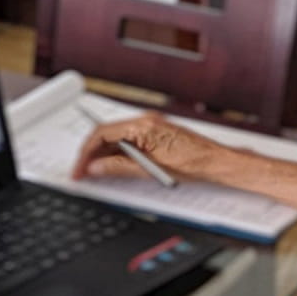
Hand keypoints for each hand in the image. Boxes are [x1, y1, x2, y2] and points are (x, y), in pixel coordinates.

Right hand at [72, 113, 226, 181]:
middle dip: (91, 154)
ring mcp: (151, 128)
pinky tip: (112, 168)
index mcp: (143, 125)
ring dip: (103, 156)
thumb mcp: (151, 170)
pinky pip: (129, 143)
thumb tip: (96, 168)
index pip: (102, 133)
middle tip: (82, 173)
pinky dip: (117, 156)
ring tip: (94, 174)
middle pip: (107, 135)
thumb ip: (119, 167)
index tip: (79, 169)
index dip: (86, 152)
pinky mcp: (156, 136)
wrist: (217, 163)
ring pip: (116, 140)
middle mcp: (146, 122)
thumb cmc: (194, 163)